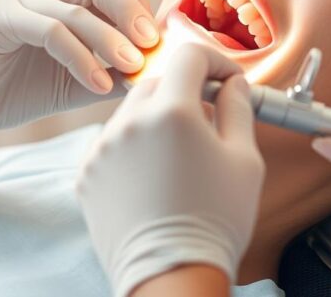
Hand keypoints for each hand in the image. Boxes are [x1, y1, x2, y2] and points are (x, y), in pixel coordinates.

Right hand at [0, 0, 158, 157]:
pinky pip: (49, 30)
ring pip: (77, 8)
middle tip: (152, 48)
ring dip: (110, 41)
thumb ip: (116, 68)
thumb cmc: (17, 92)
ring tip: (131, 70)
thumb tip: (163, 67)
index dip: (142, 8)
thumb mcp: (79, 80)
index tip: (162, 44)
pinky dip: (79, 56)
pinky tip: (96, 83)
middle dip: (133, 14)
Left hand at [76, 43, 264, 296]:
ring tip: (179, 157)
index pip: (189, 56)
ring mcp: (102, 148)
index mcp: (172, 112)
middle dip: (184, 91)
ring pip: (131, 112)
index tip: (225, 80)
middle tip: (207, 118)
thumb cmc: (215, 220)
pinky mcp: (86, 174)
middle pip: (157, 82)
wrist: (171, 276)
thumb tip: (232, 83)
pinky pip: (112, 144)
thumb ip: (238, 108)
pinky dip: (132, 148)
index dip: (213, 61)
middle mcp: (129, 122)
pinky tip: (153, 177)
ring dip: (155, 120)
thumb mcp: (245, 159)